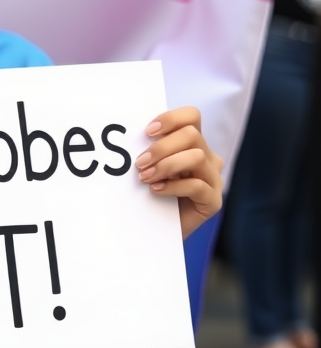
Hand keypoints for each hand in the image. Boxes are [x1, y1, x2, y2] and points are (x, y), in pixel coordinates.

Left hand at [135, 107, 222, 239]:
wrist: (156, 230)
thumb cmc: (150, 195)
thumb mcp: (149, 167)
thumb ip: (150, 150)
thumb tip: (134, 137)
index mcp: (192, 144)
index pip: (192, 116)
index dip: (171, 118)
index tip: (147, 131)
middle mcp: (208, 158)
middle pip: (192, 135)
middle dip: (161, 147)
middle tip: (139, 163)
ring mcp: (214, 179)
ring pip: (197, 157)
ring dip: (166, 165)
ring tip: (146, 177)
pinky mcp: (213, 201)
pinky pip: (197, 185)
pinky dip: (173, 186)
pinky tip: (156, 191)